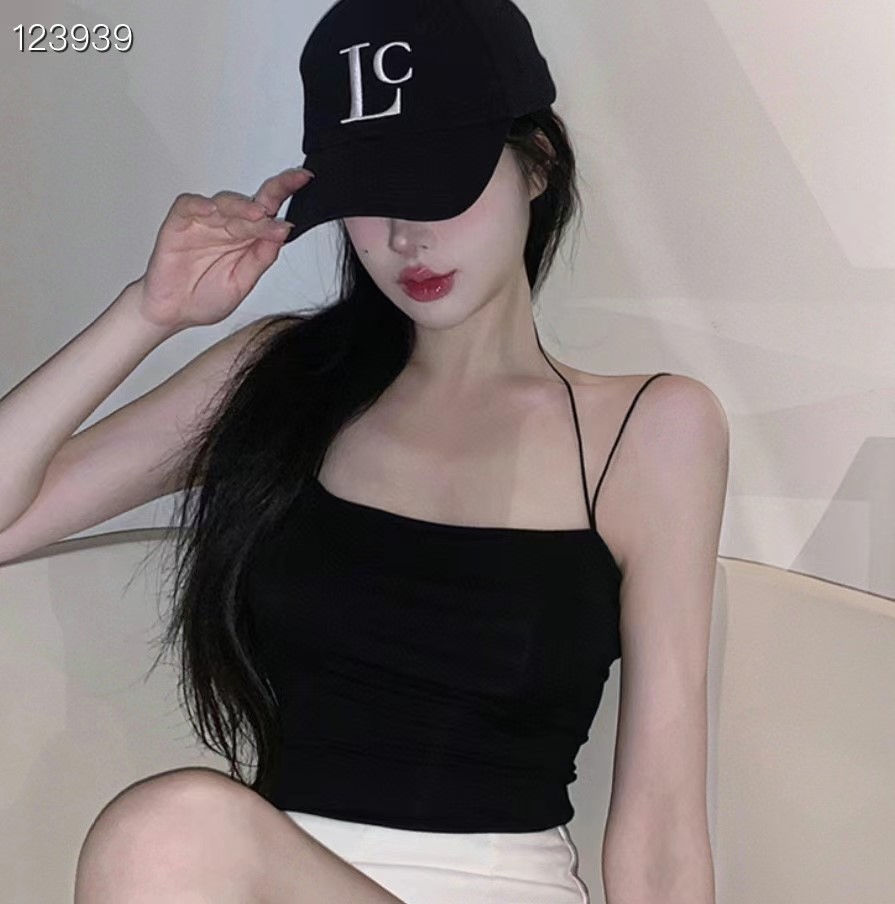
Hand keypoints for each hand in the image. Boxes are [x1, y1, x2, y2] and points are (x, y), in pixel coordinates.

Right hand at [137, 167, 315, 331]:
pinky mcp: (179, 223)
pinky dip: (199, 204)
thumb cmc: (206, 296)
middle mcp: (228, 226)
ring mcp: (204, 222)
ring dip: (241, 205)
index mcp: (248, 238)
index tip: (304, 179)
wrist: (174, 311)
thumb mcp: (243, 282)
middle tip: (289, 188)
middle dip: (272, 192)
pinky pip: (188, 205)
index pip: (270, 210)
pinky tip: (212, 210)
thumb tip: (283, 231)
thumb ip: (262, 257)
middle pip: (251, 202)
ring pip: (224, 202)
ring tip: (256, 214)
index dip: (285, 191)